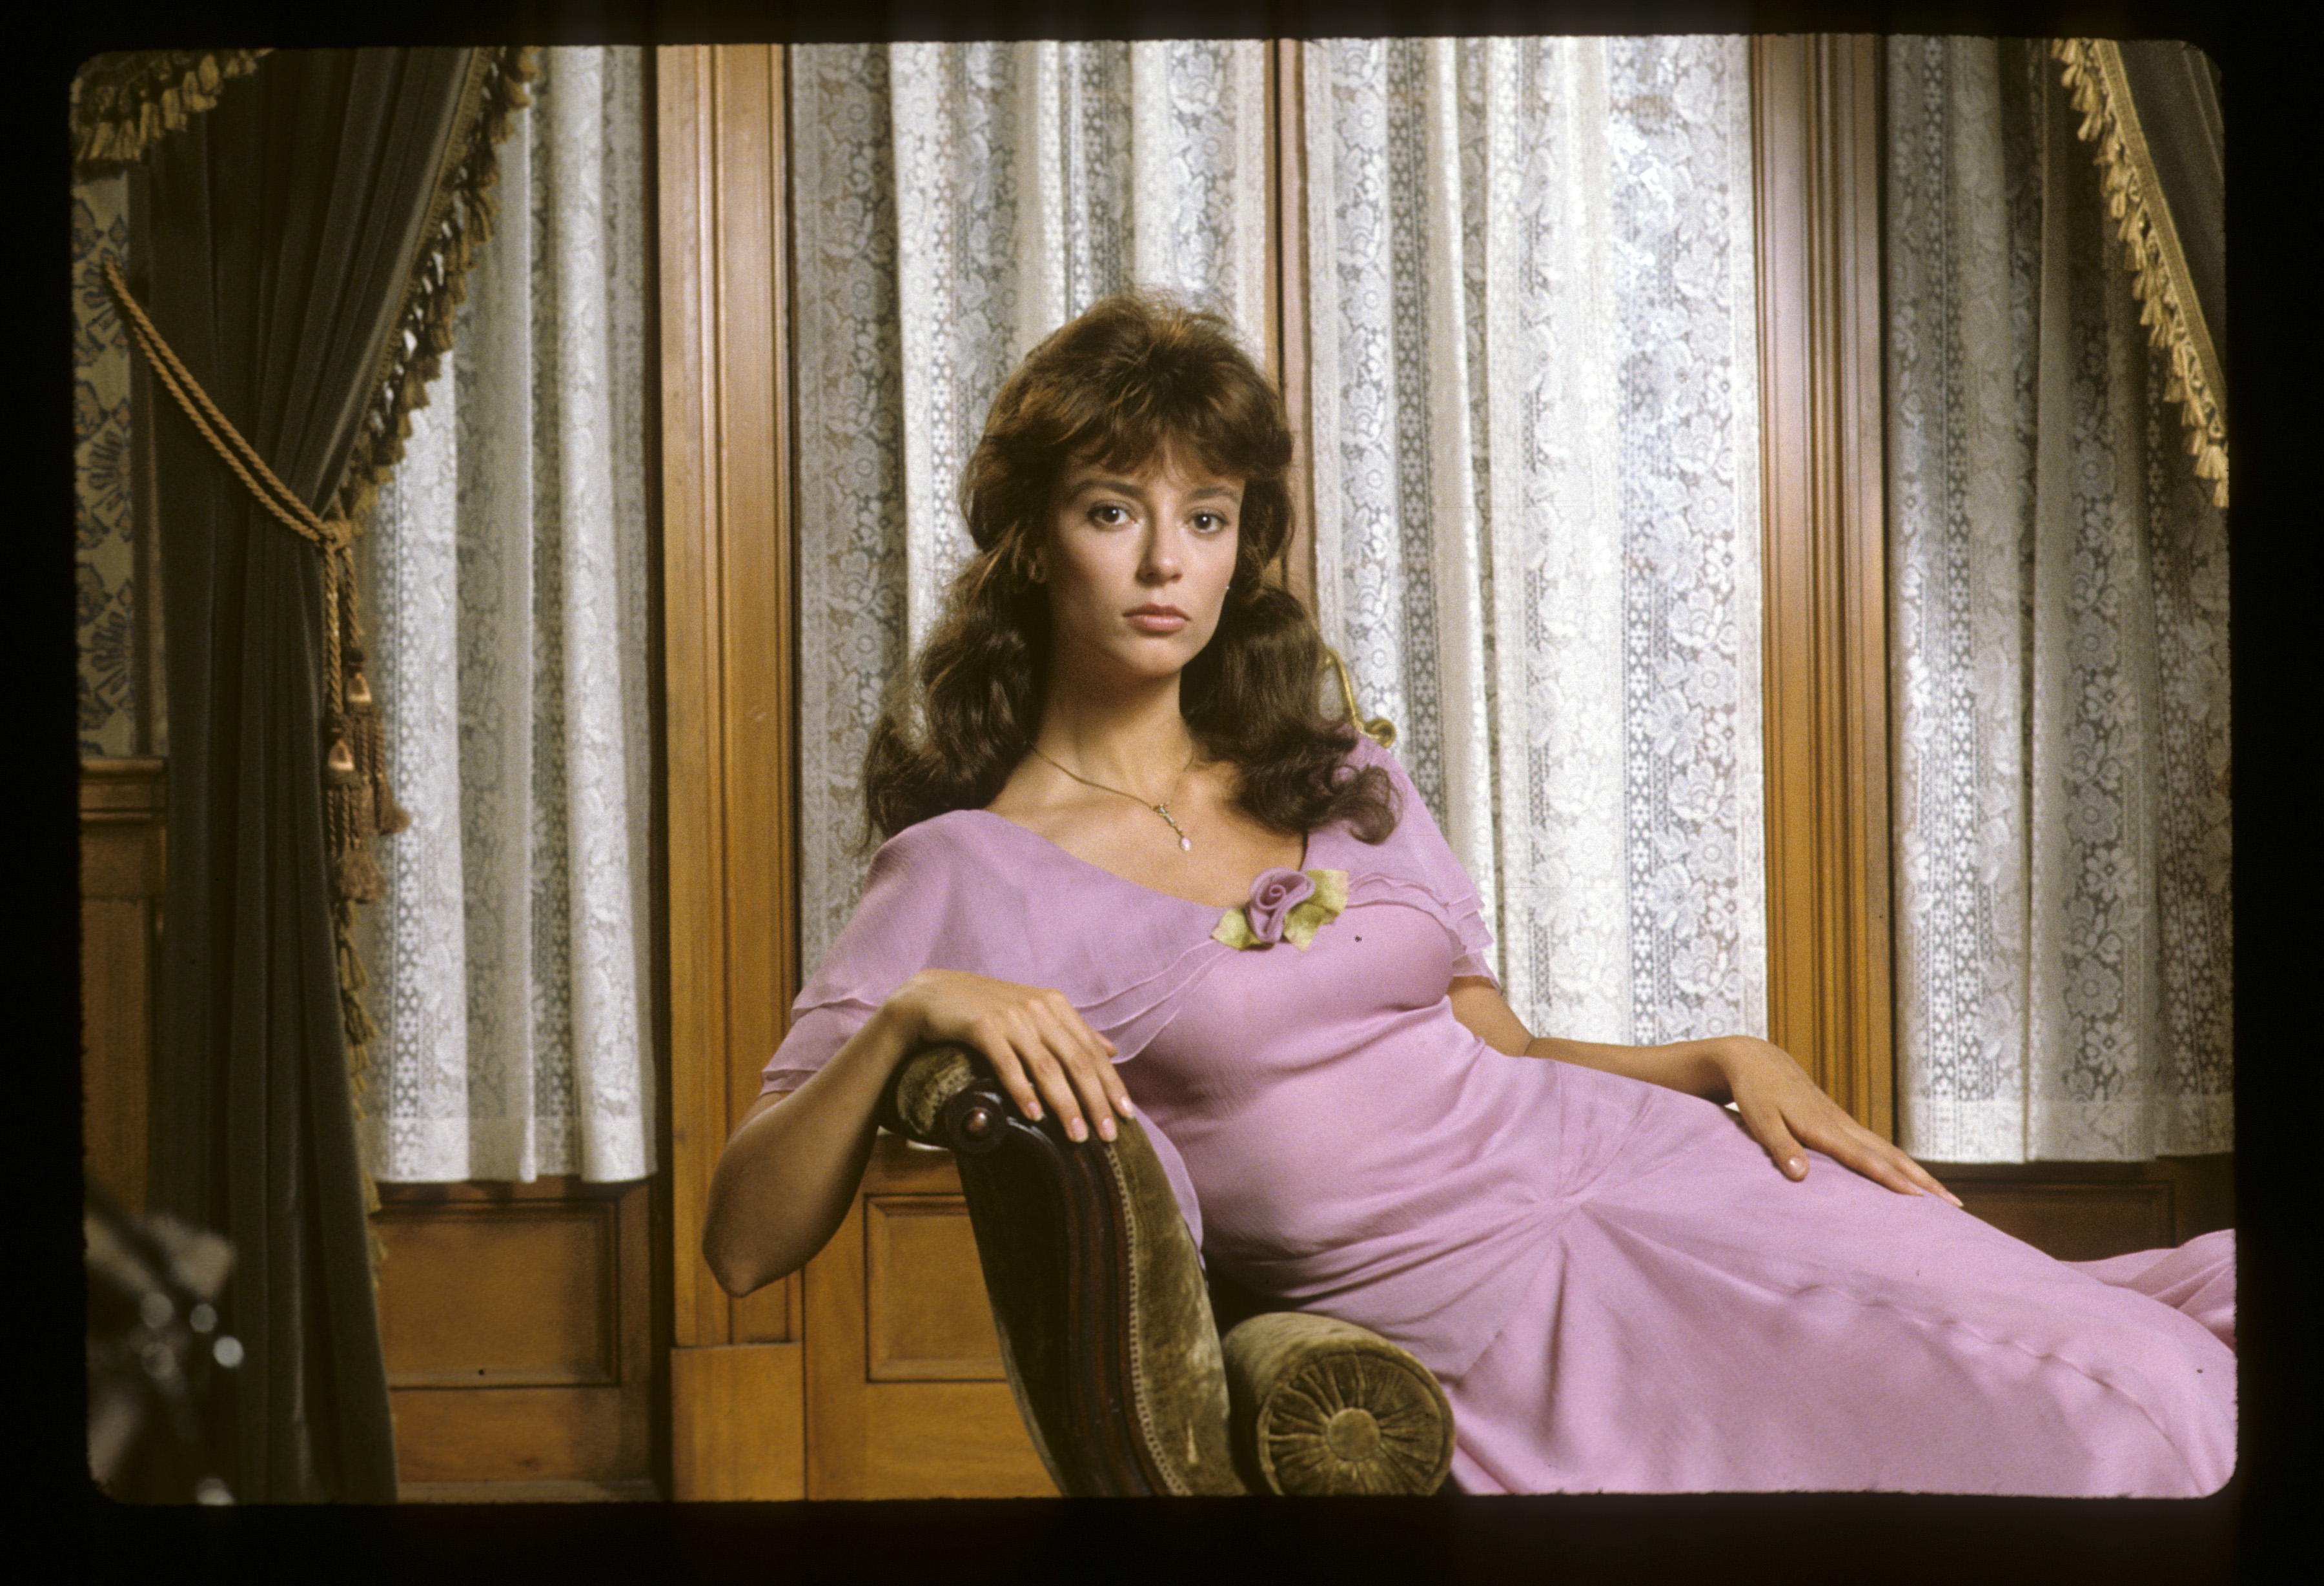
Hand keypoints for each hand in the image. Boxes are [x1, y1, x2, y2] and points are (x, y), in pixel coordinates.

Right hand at [891, 970, 1133, 1143]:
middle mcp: (1038, 1008)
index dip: (1111, 1084)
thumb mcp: (1034, 1012)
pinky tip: (1033, 1115)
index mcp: (1055, 1006)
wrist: (933, 995)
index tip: (1126, 1116)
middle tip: (1108, 1135)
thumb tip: (1112, 1050)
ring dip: (1065, 1105)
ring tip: (1077, 1136)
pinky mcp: (982, 1025)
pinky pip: (1007, 1063)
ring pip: (1047, 1067)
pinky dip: (1022, 1090)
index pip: (1092, 1051)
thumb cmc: (987, 1009)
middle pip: (1076, 1061)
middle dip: (1095, 1101)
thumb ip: (1072, 1031)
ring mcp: (1011, 1016)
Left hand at [1708, 1036, 1961, 1205]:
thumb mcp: (1759, 1119)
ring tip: (1945, 1198)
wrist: (1758, 1060)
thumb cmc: (1755, 1092)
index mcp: (1822, 1127)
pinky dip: (1898, 1163)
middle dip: (1924, 1180)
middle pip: (1891, 1155)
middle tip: (1955, 1206)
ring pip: (1889, 1150)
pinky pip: (1877, 1146)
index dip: (1890, 1178)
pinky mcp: (1841, 1122)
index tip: (1918, 1198)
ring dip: (1918, 1173)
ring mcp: (1844, 1122)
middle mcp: (1841, 1125)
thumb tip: (1800, 1175)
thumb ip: (1778, 1146)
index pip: (1863, 1157)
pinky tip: (1909, 1178)